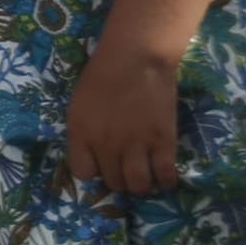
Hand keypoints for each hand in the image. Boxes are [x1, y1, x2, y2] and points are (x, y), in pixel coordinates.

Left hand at [64, 42, 187, 199]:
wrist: (135, 59)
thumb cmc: (102, 75)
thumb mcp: (79, 105)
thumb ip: (83, 132)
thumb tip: (93, 155)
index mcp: (81, 134)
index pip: (82, 173)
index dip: (93, 172)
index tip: (101, 166)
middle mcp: (106, 145)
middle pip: (113, 182)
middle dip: (119, 181)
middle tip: (127, 172)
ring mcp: (136, 145)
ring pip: (138, 185)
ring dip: (141, 186)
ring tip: (145, 177)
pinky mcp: (163, 142)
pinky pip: (165, 175)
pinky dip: (166, 181)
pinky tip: (164, 177)